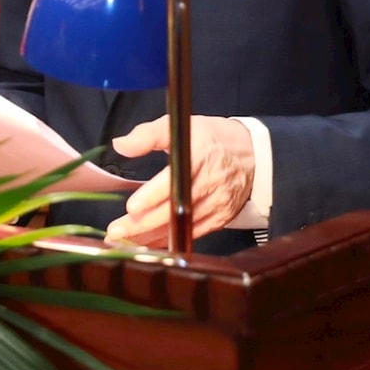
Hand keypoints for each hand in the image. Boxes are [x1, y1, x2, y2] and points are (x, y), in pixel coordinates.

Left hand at [102, 116, 254, 247]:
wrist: (252, 154)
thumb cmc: (212, 138)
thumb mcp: (181, 124)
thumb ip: (148, 134)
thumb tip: (120, 145)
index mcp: (199, 156)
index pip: (174, 180)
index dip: (153, 196)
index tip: (132, 207)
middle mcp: (210, 183)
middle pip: (175, 210)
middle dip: (144, 224)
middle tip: (117, 231)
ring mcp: (217, 204)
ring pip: (182, 227)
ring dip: (152, 237)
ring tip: (124, 241)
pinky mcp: (220, 219)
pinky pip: (192, 234)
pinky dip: (170, 241)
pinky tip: (149, 245)